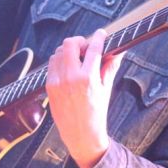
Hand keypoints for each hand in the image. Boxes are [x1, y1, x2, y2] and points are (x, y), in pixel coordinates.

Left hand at [46, 29, 122, 167]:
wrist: (81, 134)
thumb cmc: (96, 113)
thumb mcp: (106, 89)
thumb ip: (110, 67)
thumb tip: (118, 52)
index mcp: (88, 78)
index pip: (93, 48)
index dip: (98, 37)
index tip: (101, 33)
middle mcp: (70, 77)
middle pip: (69, 44)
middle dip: (79, 41)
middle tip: (86, 47)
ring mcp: (57, 81)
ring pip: (58, 52)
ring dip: (68, 51)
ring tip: (78, 58)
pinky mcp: (49, 86)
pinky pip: (52, 64)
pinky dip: (60, 61)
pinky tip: (69, 68)